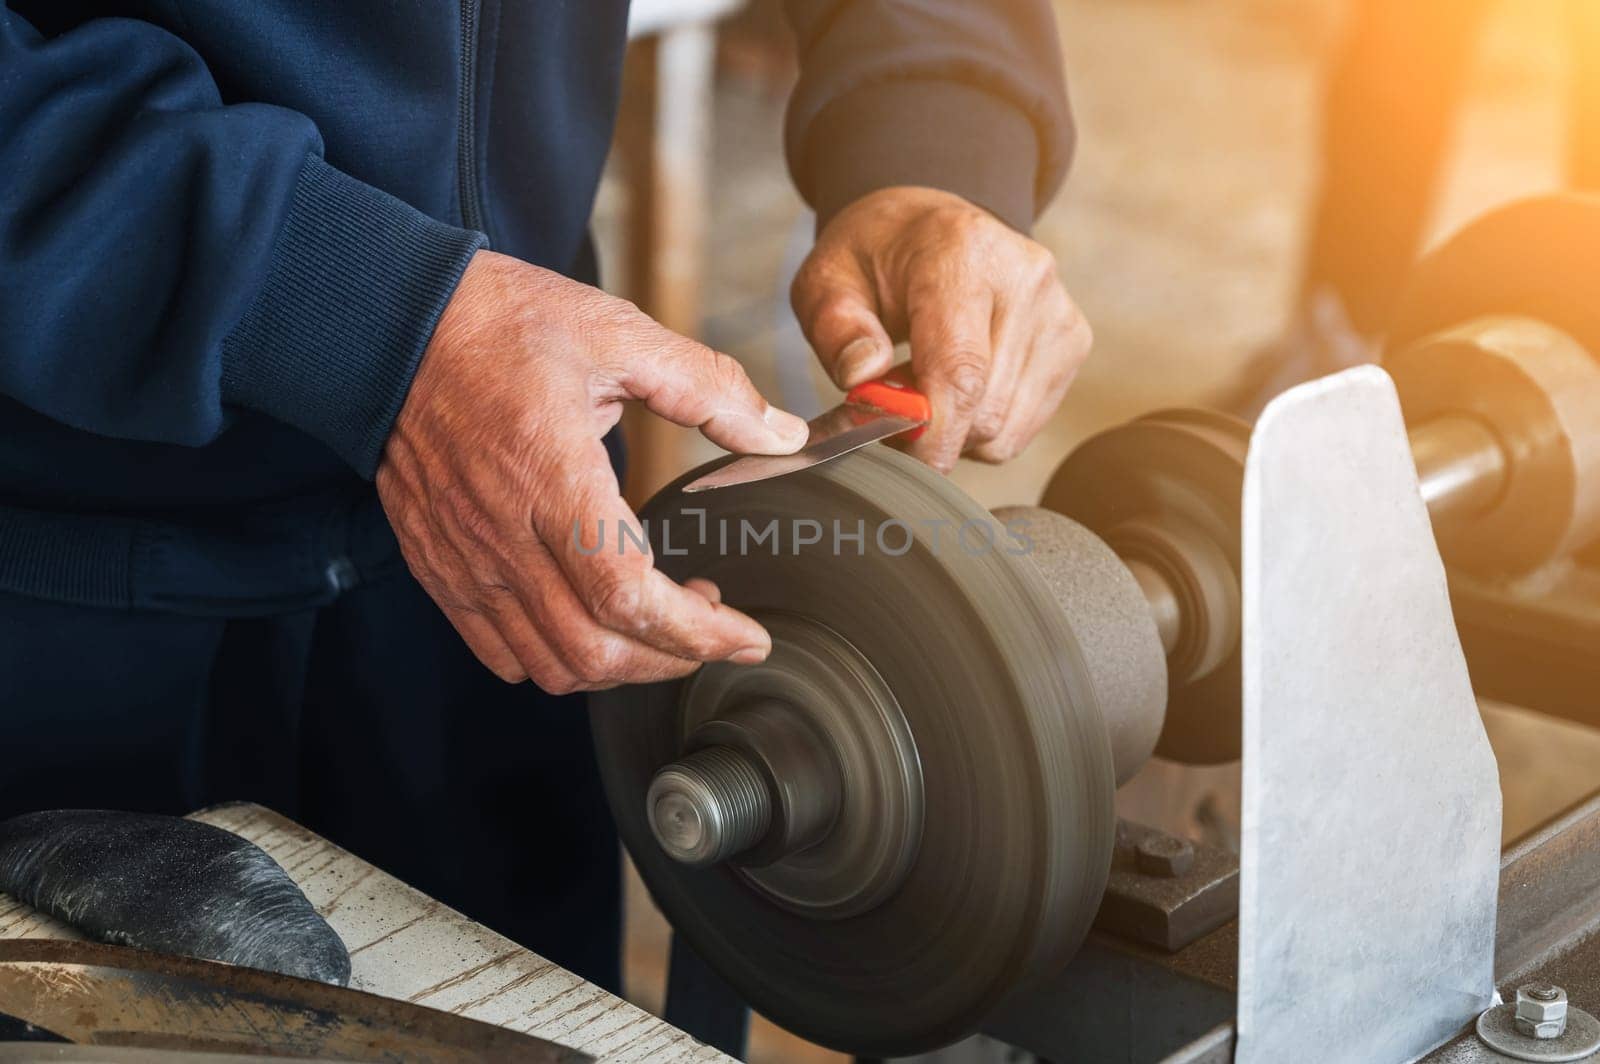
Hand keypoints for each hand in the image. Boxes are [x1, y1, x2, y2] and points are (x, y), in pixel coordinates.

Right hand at [377, 250, 808, 691]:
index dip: (699, 634)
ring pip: (549, 665)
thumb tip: (783, 434)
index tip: (747, 637)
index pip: (628, 596)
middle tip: (713, 628)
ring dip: (619, 667)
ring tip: (658, 623)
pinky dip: (556, 661)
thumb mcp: (619, 333)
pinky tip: (590, 622)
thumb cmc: (502, 324)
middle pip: (595, 651)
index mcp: (552, 476)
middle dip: (671, 661)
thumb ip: (708, 388)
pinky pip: (498, 652)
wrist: (391, 324)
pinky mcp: (439, 567)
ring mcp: (465, 559)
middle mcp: (503, 533)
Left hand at [792, 186, 1091, 471]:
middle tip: (892, 407)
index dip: (932, 433)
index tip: (899, 458)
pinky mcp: (1073, 341)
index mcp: (962, 254)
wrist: (931, 226)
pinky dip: (983, 426)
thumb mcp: (827, 281)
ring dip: (957, 432)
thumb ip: (837, 330)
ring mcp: (1057, 311)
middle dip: (932, 431)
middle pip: (984, 410)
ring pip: (1005, 429)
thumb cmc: (875, 258)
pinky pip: (1022, 427)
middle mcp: (1025, 277)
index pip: (961, 369)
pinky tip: (961, 386)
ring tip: (926, 386)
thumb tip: (863, 377)